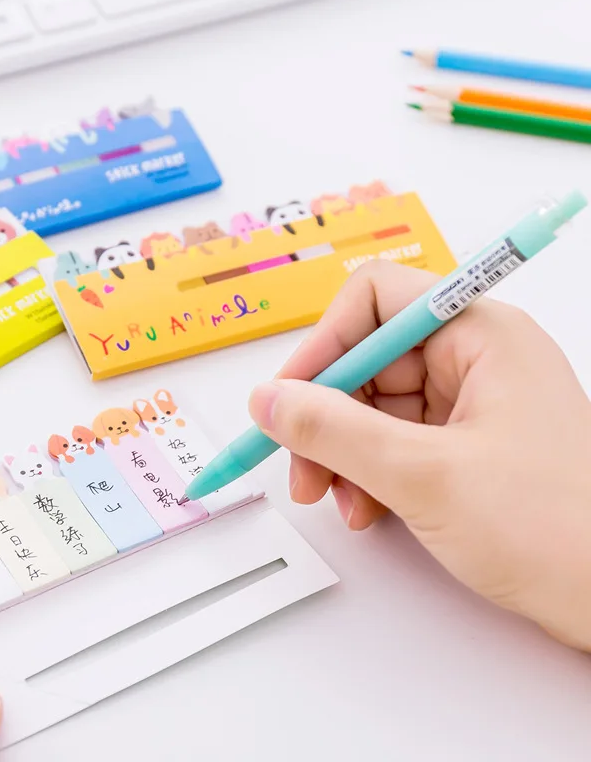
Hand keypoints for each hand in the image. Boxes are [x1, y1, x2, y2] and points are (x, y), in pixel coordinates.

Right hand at [249, 260, 590, 650]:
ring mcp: (472, 404)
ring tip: (337, 498)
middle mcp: (476, 360)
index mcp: (480, 335)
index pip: (375, 300)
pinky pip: (395, 441)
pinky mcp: (467, 446)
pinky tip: (367, 508)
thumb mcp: (423, 476)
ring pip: (374, 406)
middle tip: (302, 465)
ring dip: (343, 452)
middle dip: (326, 415)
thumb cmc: (560, 532)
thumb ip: (332, 432)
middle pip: (367, 359)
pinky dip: (369, 472)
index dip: (324, 344)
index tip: (289, 396)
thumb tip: (271, 401)